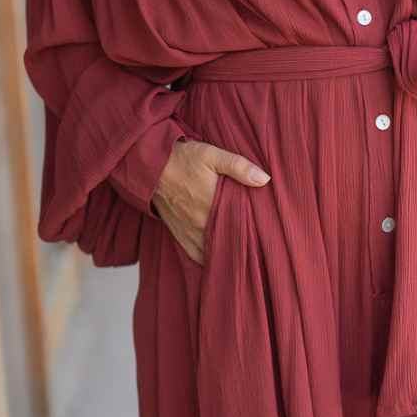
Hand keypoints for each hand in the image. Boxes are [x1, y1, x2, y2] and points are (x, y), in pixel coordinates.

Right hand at [153, 137, 270, 263]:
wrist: (149, 166)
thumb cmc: (182, 159)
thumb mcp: (211, 155)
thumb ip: (239, 166)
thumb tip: (264, 179)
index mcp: (212, 205)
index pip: (239, 228)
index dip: (254, 235)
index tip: (267, 239)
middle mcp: (200, 223)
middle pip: (228, 243)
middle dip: (242, 246)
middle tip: (260, 252)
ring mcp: (189, 231)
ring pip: (212, 253)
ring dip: (226, 254)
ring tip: (242, 258)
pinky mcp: (179, 234)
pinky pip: (196, 255)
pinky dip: (208, 259)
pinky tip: (219, 261)